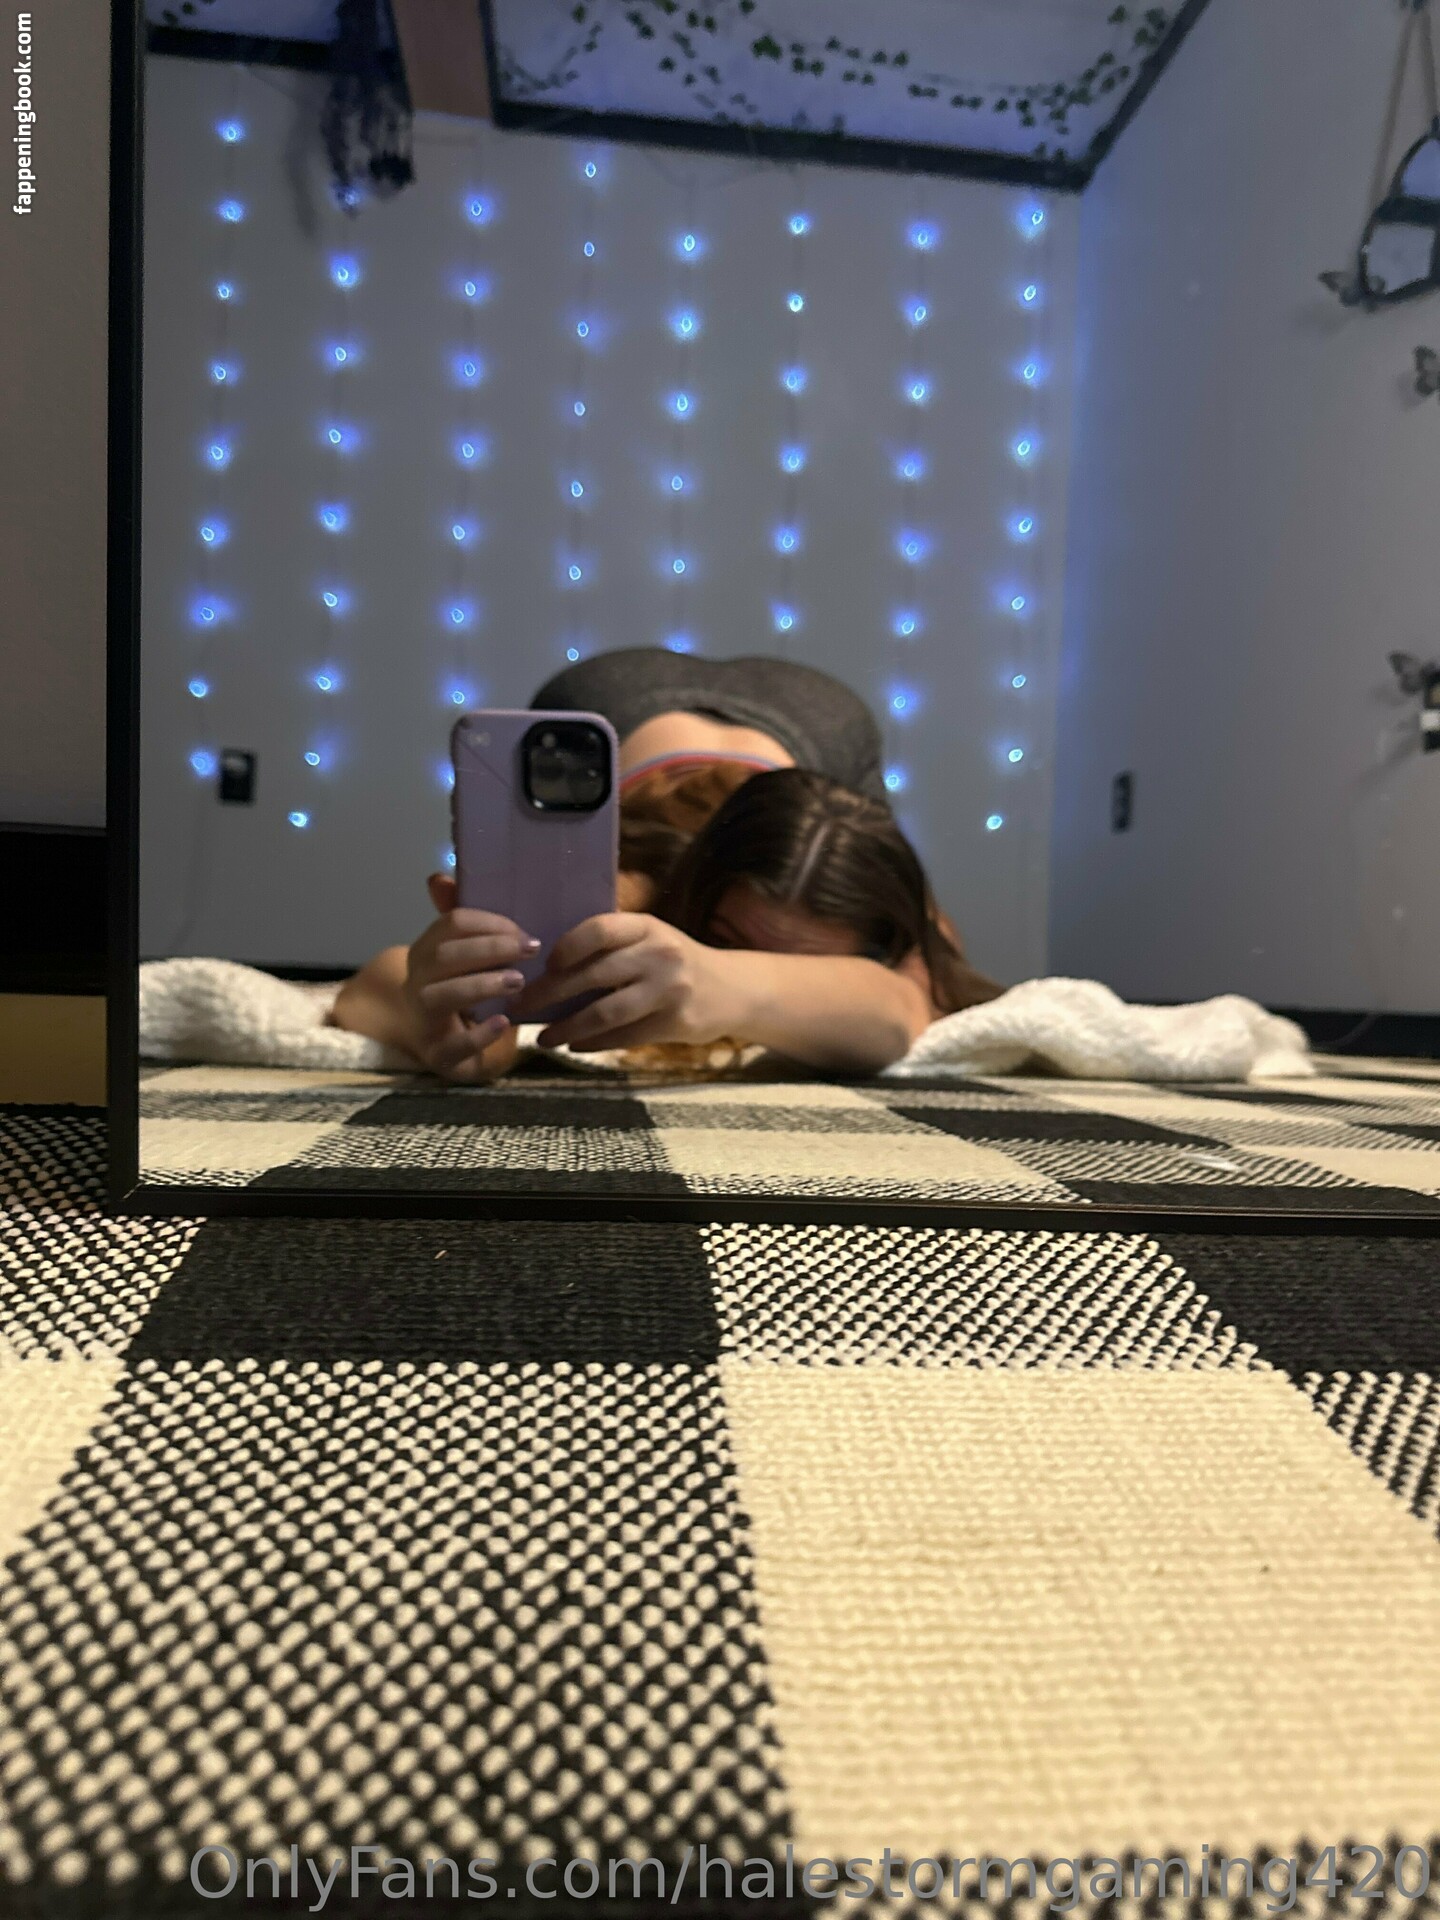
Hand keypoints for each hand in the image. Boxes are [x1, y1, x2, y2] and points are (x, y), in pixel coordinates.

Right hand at [402, 872, 537, 1081]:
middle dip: (489, 950)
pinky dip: (479, 1034)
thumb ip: (463, 922)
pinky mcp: (437, 1055)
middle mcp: (416, 982)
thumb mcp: (465, 956)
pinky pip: (453, 1045)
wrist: (443, 1048)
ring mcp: (423, 1019)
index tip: (524, 931)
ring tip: (518, 982)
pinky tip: (503, 1024)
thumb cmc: (461, 992)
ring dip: (482, 985)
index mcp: (426, 952)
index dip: (489, 924)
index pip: (450, 925)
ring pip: (442, 996)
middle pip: (444, 956)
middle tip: (530, 950)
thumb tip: (439, 877)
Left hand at [512, 912, 741, 1052]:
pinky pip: (624, 1037)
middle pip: (593, 975)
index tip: (543, 965)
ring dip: (568, 1027)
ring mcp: (669, 990)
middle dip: (549, 993)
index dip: (566, 947)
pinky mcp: (675, 1023)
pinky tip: (575, 1045)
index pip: (599, 930)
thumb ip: (612, 945)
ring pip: (605, 1013)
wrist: (732, 990)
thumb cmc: (676, 962)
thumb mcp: (651, 939)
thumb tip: (547, 966)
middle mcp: (660, 954)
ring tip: (542, 1037)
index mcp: (647, 926)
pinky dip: (594, 1043)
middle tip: (521, 1006)